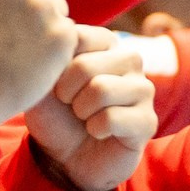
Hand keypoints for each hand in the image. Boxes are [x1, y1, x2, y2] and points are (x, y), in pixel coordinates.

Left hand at [22, 25, 156, 190]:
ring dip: (81, 111)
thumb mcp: (42, 83)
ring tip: (85, 118)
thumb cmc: (56, 115)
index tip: (58, 83)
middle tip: (70, 105)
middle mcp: (130, 60)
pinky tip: (99, 132)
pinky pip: (112, 118)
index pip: (77, 37)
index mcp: (105, 43)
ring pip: (101, 90)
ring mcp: (143, 89)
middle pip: (86, 65)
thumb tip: (57, 32)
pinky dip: (95, 130)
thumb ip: (48, 56)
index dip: (56, 67)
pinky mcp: (147, 120)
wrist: (66, 159)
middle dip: (66, 92)